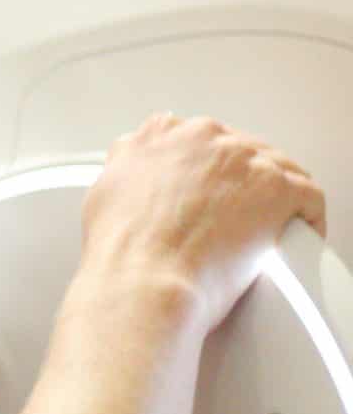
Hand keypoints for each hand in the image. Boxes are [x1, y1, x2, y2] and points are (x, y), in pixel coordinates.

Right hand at [81, 114, 326, 330]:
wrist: (142, 279)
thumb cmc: (121, 251)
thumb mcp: (105, 193)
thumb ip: (129, 173)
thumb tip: (141, 186)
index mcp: (158, 134)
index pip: (198, 138)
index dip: (208, 169)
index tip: (211, 191)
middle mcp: (200, 136)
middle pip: (239, 150)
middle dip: (242, 182)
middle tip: (237, 215)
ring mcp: (241, 158)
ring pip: (278, 168)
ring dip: (275, 198)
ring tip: (266, 229)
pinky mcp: (277, 187)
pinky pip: (308, 196)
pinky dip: (306, 218)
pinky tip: (293, 235)